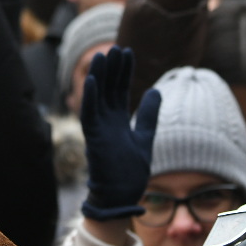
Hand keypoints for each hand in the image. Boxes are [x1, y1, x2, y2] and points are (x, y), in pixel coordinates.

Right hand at [79, 48, 160, 219]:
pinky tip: (91, 80)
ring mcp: (99, 130)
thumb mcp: (145, 137)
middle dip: (112, 69)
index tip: (127, 53)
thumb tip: (156, 91)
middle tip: (116, 48)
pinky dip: (89, 98)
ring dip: (99, 77)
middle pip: (108, 89)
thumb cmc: (130, 172)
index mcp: (117, 121)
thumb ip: (148, 115)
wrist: (122, 197)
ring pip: (96, 97)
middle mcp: (106, 122)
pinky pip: (89, 115)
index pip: (120, 90)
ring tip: (102, 56)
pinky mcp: (93, 139)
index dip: (123, 72)